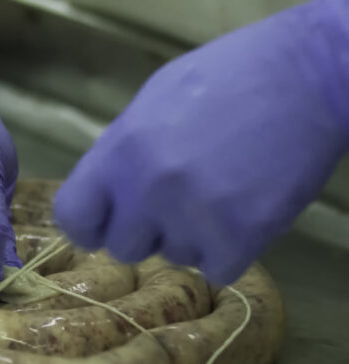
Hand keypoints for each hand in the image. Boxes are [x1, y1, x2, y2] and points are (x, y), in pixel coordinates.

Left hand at [54, 0, 348, 283]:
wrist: (308, 76)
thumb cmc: (226, 78)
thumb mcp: (152, 102)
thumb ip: (120, 154)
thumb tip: (105, 196)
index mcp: (119, 153)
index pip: (73, 218)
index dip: (89, 225)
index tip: (105, 223)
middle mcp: (147, 191)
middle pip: (122, 248)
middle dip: (145, 232)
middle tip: (175, 203)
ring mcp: (194, 218)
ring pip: (174, 258)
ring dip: (192, 237)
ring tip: (219, 193)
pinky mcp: (241, 239)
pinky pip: (216, 269)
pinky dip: (230, 249)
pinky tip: (242, 211)